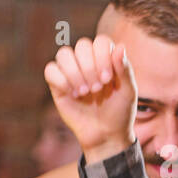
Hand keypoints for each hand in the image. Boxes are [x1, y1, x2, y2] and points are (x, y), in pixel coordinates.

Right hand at [44, 35, 137, 161]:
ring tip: (85, 92)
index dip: (102, 56)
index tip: (107, 79)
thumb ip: (124, 69)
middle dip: (89, 67)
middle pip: (82, 45)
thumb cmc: (119, 112)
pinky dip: (61, 80)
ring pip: (64, 54)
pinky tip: (73, 94)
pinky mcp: (58, 86)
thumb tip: (120, 46)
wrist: (106, 135)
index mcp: (106, 59)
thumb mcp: (128, 92)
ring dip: (75, 73)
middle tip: (97, 88)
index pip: (100, 41)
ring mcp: (71, 73)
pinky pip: (50, 70)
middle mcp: (87, 62)